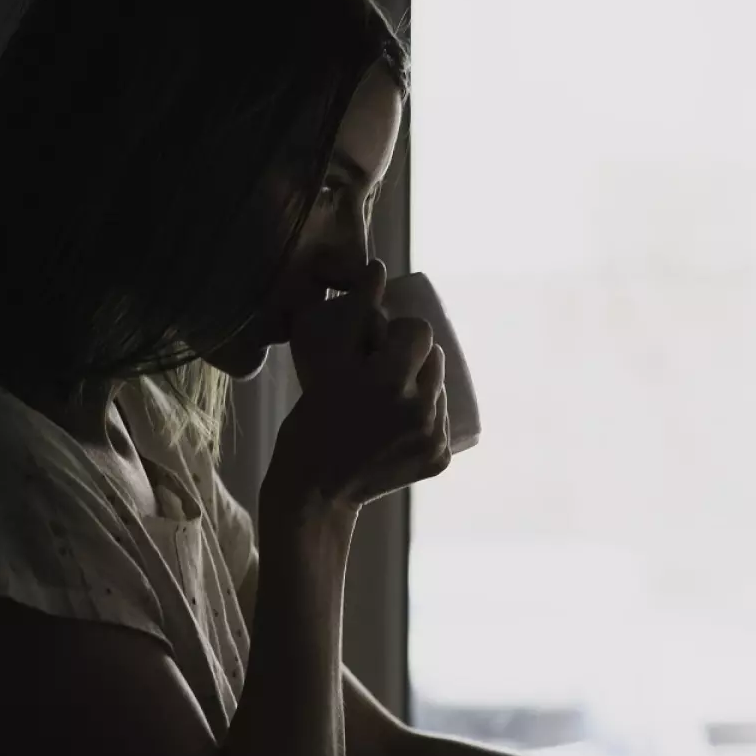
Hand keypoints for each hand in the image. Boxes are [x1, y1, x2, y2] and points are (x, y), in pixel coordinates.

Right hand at [267, 259, 450, 510]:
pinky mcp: (440, 459)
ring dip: (420, 386)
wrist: (315, 488)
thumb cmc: (312, 418)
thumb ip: (354, 312)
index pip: (421, 331)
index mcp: (391, 381)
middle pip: (435, 358)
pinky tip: (396, 426)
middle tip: (380, 374)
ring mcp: (434, 437)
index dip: (399, 334)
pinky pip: (442, 420)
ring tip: (387, 401)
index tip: (377, 347)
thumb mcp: (327, 363)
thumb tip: (379, 267)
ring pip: (440, 388)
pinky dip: (425, 418)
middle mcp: (421, 409)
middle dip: (411, 359)